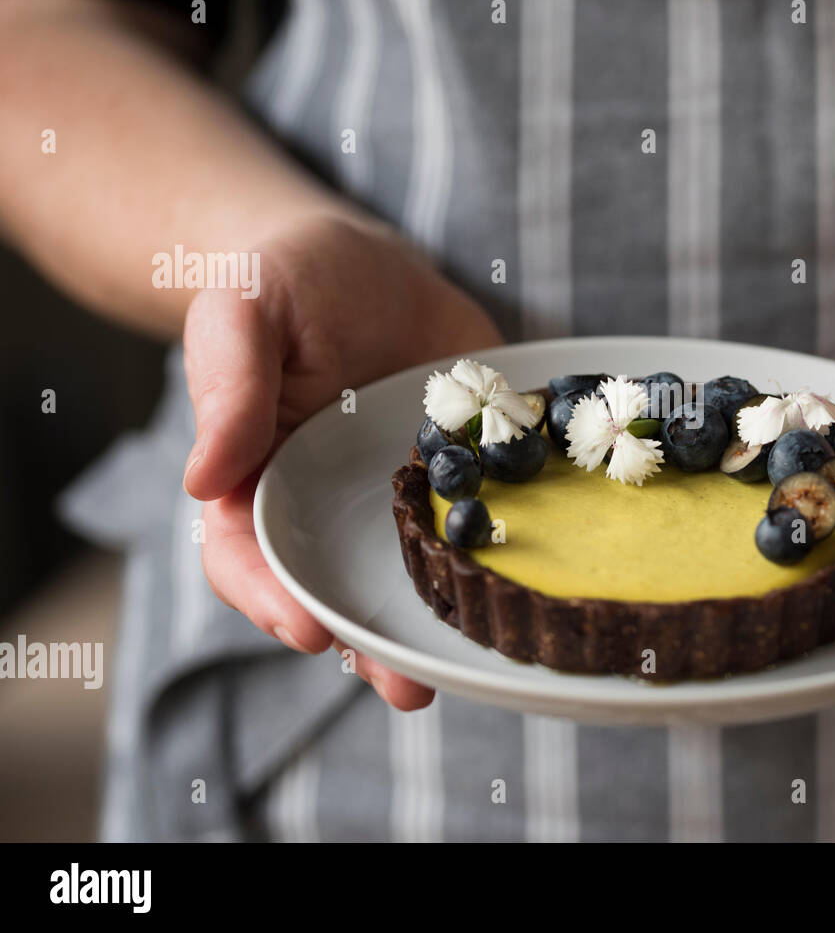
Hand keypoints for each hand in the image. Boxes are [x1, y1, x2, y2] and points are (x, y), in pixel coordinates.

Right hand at [182, 215, 502, 709]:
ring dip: (432, 624)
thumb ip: (228, 386)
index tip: (304, 628)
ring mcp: (397, 496)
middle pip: (334, 586)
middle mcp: (326, 505)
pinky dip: (492, 557)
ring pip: (408, 573)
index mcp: (257, 478)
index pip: (248, 553)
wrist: (367, 261)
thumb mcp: (242, 311)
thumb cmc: (285, 282)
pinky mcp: (463, 474)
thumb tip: (202, 480)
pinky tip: (521, 584)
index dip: (269, 596)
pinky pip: (476, 522)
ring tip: (464, 666)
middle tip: (404, 684)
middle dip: (364, 641)